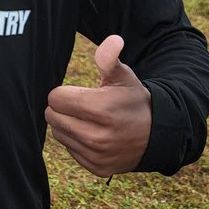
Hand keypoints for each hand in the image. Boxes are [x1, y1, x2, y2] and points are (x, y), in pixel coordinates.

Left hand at [45, 34, 151, 176]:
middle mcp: (96, 136)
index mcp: (99, 109)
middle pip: (52, 117)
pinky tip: (93, 135)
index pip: (55, 98)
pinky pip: (70, 150)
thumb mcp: (124, 76)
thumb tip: (113, 40)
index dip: (65, 93)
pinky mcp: (98, 168)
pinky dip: (77, 142)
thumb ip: (109, 58)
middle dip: (63, 108)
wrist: (156, 134)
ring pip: (59, 134)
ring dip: (67, 125)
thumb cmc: (133, 100)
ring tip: (87, 120)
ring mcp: (97, 155)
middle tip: (81, 106)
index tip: (79, 93)